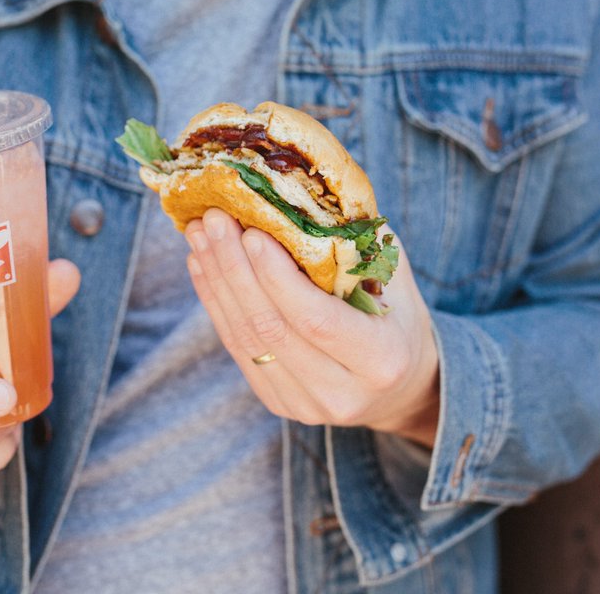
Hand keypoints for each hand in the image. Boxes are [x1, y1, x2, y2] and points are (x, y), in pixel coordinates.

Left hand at [185, 209, 439, 445]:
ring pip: (245, 338)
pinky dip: (215, 301)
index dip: (277, 277)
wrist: (398, 385)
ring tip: (200, 235)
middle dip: (235, 268)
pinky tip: (202, 264)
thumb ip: (354, 242)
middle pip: (271, 328)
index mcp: (381, 360)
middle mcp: (341, 394)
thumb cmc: (397, 315)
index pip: (315, 319)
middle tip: (214, 219)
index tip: (252, 232)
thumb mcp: (393, 276)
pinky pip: (236, 348)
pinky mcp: (276, 402)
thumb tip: (297, 195)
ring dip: (217, 280)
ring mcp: (304, 405)